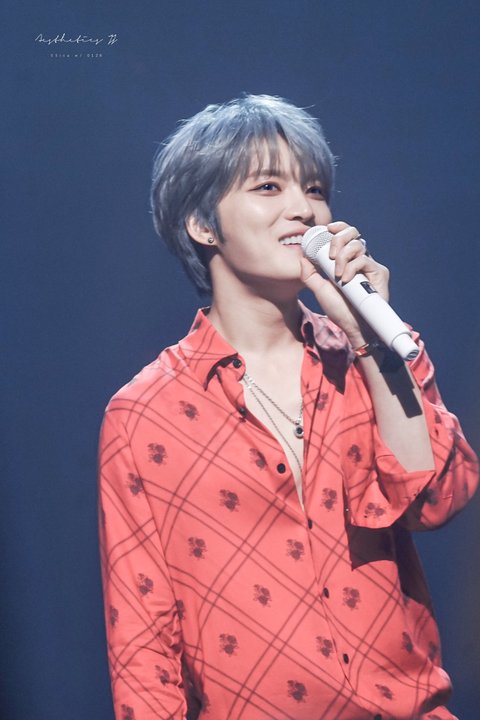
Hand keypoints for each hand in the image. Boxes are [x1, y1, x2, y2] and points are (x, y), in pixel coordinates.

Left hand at [299, 221, 389, 346]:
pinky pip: (365, 260)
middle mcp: (359, 260)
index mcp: (347, 261)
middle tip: (331, 255)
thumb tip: (301, 257)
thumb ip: (310, 274)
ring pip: (358, 245)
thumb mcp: (319, 290)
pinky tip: (345, 279)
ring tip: (337, 275)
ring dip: (344, 257)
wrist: (354, 327)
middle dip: (339, 239)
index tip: (328, 228)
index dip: (338, 228)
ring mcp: (370, 266)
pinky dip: (352, 267)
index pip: (345, 236)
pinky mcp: (379, 273)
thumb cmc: (339, 310)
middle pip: (353, 234)